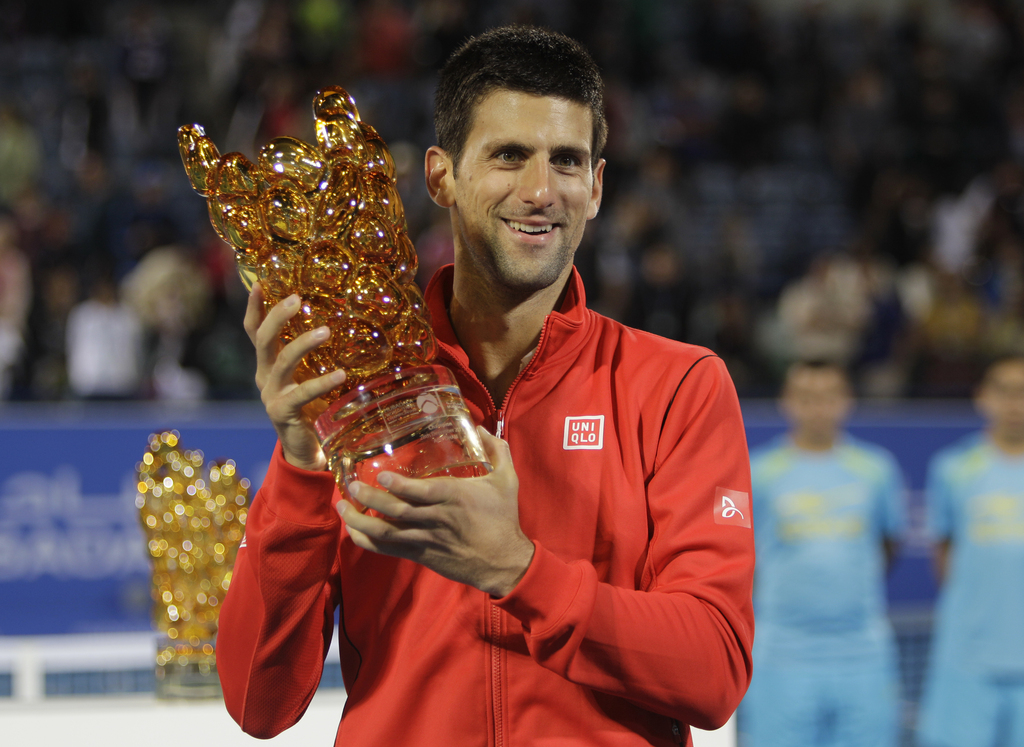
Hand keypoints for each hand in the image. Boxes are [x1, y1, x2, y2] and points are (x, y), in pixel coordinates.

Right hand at [244, 283, 345, 471]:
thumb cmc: (314, 407)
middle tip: (298, 299)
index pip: (254, 330)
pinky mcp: (283, 412)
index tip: (262, 282)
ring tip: (326, 331)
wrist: (307, 450)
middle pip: (262, 339)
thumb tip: (340, 320)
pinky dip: (322, 382)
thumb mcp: (310, 375)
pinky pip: (301, 393)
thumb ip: (315, 355)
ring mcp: (271, 394)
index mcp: (268, 364)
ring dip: (303, 343)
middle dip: (277, 316)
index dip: (254, 307)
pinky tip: (340, 374)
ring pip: (282, 361)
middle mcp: (264, 376)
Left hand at [338, 428, 534, 596]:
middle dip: (370, 499)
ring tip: (341, 506)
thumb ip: (497, 450)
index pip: (422, 493)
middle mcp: (436, 519)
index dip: (399, 486)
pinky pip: (388, 550)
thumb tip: (480, 427)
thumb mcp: (507, 480)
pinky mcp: (420, 554)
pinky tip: (352, 530)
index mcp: (455, 498)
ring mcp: (426, 539)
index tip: (380, 476)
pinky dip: (367, 541)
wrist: (502, 562)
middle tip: (350, 485)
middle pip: (397, 512)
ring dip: (360, 521)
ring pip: (387, 533)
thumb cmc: (503, 519)